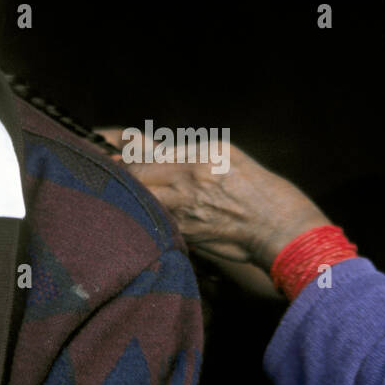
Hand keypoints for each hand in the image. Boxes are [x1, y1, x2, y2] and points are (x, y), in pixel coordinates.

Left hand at [96, 128, 331, 272]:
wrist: (278, 227)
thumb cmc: (256, 186)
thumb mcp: (226, 154)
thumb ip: (187, 150)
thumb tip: (149, 148)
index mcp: (198, 160)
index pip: (143, 158)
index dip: (120, 157)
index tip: (106, 154)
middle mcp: (189, 186)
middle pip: (135, 180)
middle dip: (119, 176)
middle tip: (106, 172)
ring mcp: (186, 213)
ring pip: (141, 202)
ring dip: (128, 197)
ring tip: (119, 193)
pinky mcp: (188, 236)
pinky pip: (156, 223)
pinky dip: (144, 217)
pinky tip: (139, 215)